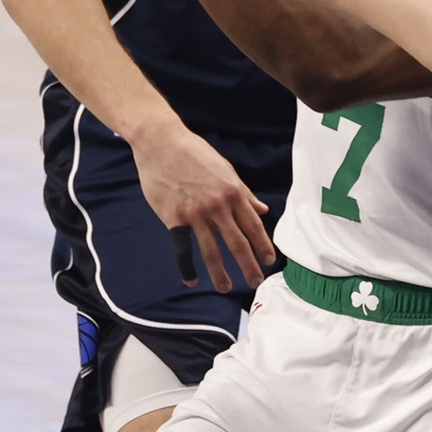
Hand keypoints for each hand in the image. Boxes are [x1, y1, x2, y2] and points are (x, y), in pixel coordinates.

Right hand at [132, 118, 275, 292]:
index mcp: (233, 192)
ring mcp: (195, 213)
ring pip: (212, 250)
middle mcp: (218, 205)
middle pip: (237, 242)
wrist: (162, 144)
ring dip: (220, 273)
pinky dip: (187, 267)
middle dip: (248, 265)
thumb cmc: (195, 154)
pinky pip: (183, 248)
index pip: (253, 225)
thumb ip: (244, 194)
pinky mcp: (174, 218)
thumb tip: (263, 210)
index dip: (263, 245)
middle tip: (256, 282)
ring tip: (226, 288)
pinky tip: (192, 280)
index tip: (269, 261)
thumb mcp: (226, 170)